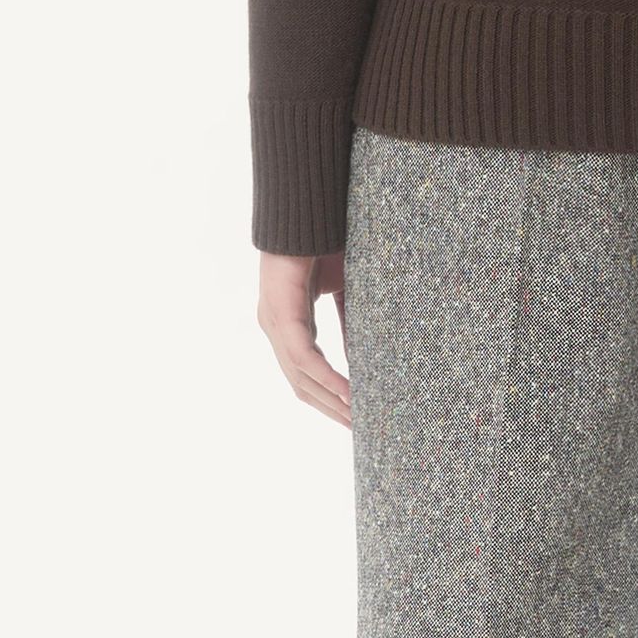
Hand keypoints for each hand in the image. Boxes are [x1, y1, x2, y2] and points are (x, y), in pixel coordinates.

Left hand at [257, 250, 350, 425]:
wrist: (309, 207)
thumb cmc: (326, 239)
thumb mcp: (343, 288)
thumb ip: (349, 321)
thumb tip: (364, 355)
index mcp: (288, 322)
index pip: (305, 372)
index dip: (328, 396)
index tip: (353, 415)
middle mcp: (275, 327)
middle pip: (301, 384)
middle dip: (330, 408)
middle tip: (359, 431)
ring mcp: (274, 323)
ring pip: (301, 377)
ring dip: (331, 401)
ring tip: (357, 421)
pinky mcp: (281, 315)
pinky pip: (304, 358)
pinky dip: (327, 378)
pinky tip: (348, 394)